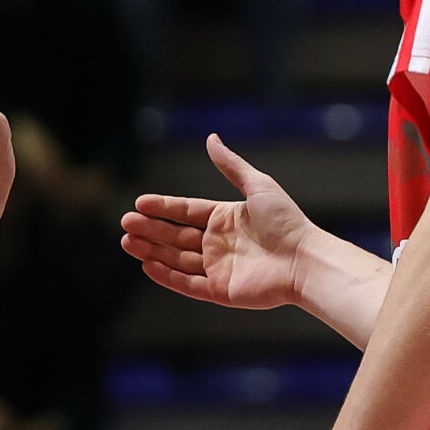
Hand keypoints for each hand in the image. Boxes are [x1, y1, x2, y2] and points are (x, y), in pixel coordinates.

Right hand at [120, 134, 320, 309]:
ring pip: (176, 259)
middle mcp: (219, 243)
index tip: (139, 203)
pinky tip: (146, 264)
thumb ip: (232, 166)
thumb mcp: (258, 186)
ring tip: (127, 241)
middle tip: (125, 223)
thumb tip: (211, 138)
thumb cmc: (287, 221)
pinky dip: (166, 276)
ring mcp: (219, 268)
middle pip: (176, 235)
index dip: (163, 207)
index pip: (186, 211)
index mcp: (226, 218)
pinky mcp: (221, 291)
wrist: (305, 260)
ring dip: (151, 250)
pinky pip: (187, 284)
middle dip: (150, 229)